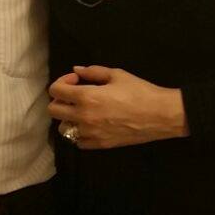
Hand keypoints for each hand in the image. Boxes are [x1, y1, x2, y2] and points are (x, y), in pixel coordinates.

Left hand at [48, 65, 188, 149]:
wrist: (161, 115)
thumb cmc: (140, 91)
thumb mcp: (117, 75)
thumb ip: (93, 71)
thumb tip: (77, 70)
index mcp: (86, 97)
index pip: (55, 91)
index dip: (62, 82)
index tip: (77, 80)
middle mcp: (83, 117)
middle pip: (53, 110)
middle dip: (60, 99)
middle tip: (75, 95)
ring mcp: (91, 133)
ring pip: (63, 128)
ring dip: (68, 118)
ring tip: (82, 111)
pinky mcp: (100, 145)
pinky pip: (78, 142)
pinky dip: (79, 134)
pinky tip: (91, 125)